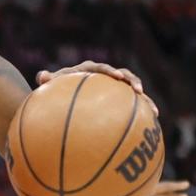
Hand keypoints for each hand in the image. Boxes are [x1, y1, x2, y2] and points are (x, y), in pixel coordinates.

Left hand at [36, 61, 157, 115]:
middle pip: (124, 75)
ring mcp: (114, 88)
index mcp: (89, 69)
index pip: (101, 68)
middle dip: (132, 81)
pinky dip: (142, 114)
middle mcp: (105, 76)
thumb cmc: (56, 89)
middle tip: (138, 90)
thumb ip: (47, 80)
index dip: (110, 71)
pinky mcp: (119, 100)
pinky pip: (132, 107)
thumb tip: (41, 76)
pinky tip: (151, 128)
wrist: (63, 95)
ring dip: (144, 100)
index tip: (116, 77)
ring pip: (133, 91)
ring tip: (154, 111)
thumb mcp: (51, 85)